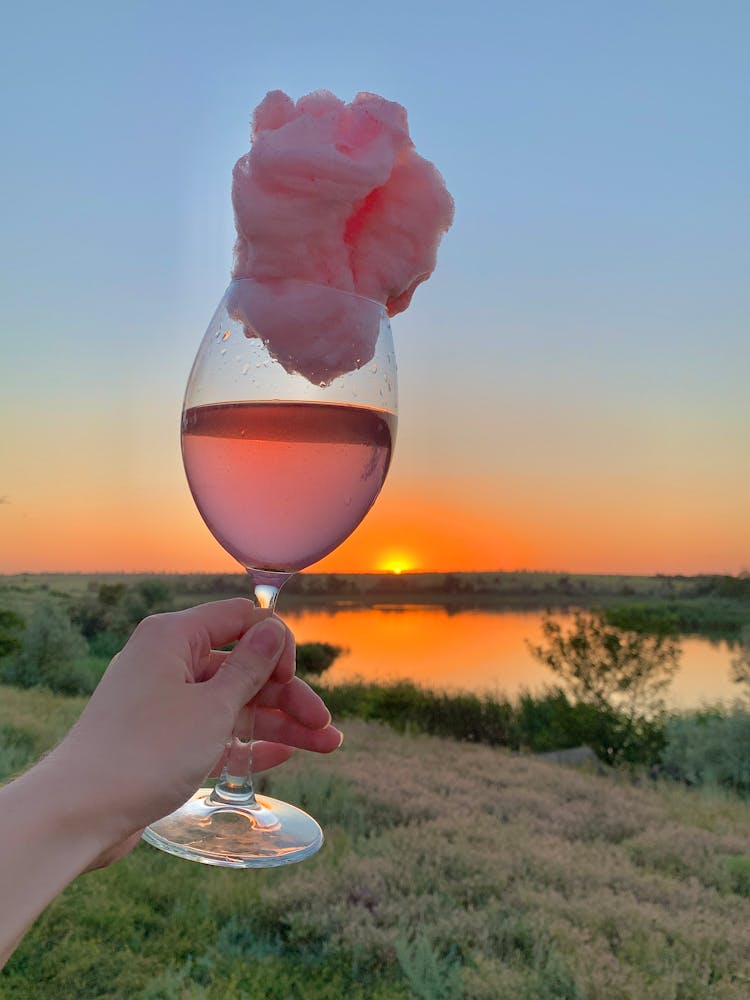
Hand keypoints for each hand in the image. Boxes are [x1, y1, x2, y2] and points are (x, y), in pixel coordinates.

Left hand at [53, 599, 341, 863]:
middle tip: (326, 728)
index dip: (275, 644)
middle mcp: (168, 662)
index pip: (240, 619)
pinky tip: (285, 757)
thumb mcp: (213, 707)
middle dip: (289, 696)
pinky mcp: (161, 738)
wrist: (79, 813)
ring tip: (326, 747)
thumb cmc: (146, 751)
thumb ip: (251, 667)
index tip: (292, 680)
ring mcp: (164, 702)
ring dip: (279, 723)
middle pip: (243, 667)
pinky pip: (214, 731)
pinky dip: (247, 742)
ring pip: (234, 703)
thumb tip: (274, 628)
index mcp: (173, 637)